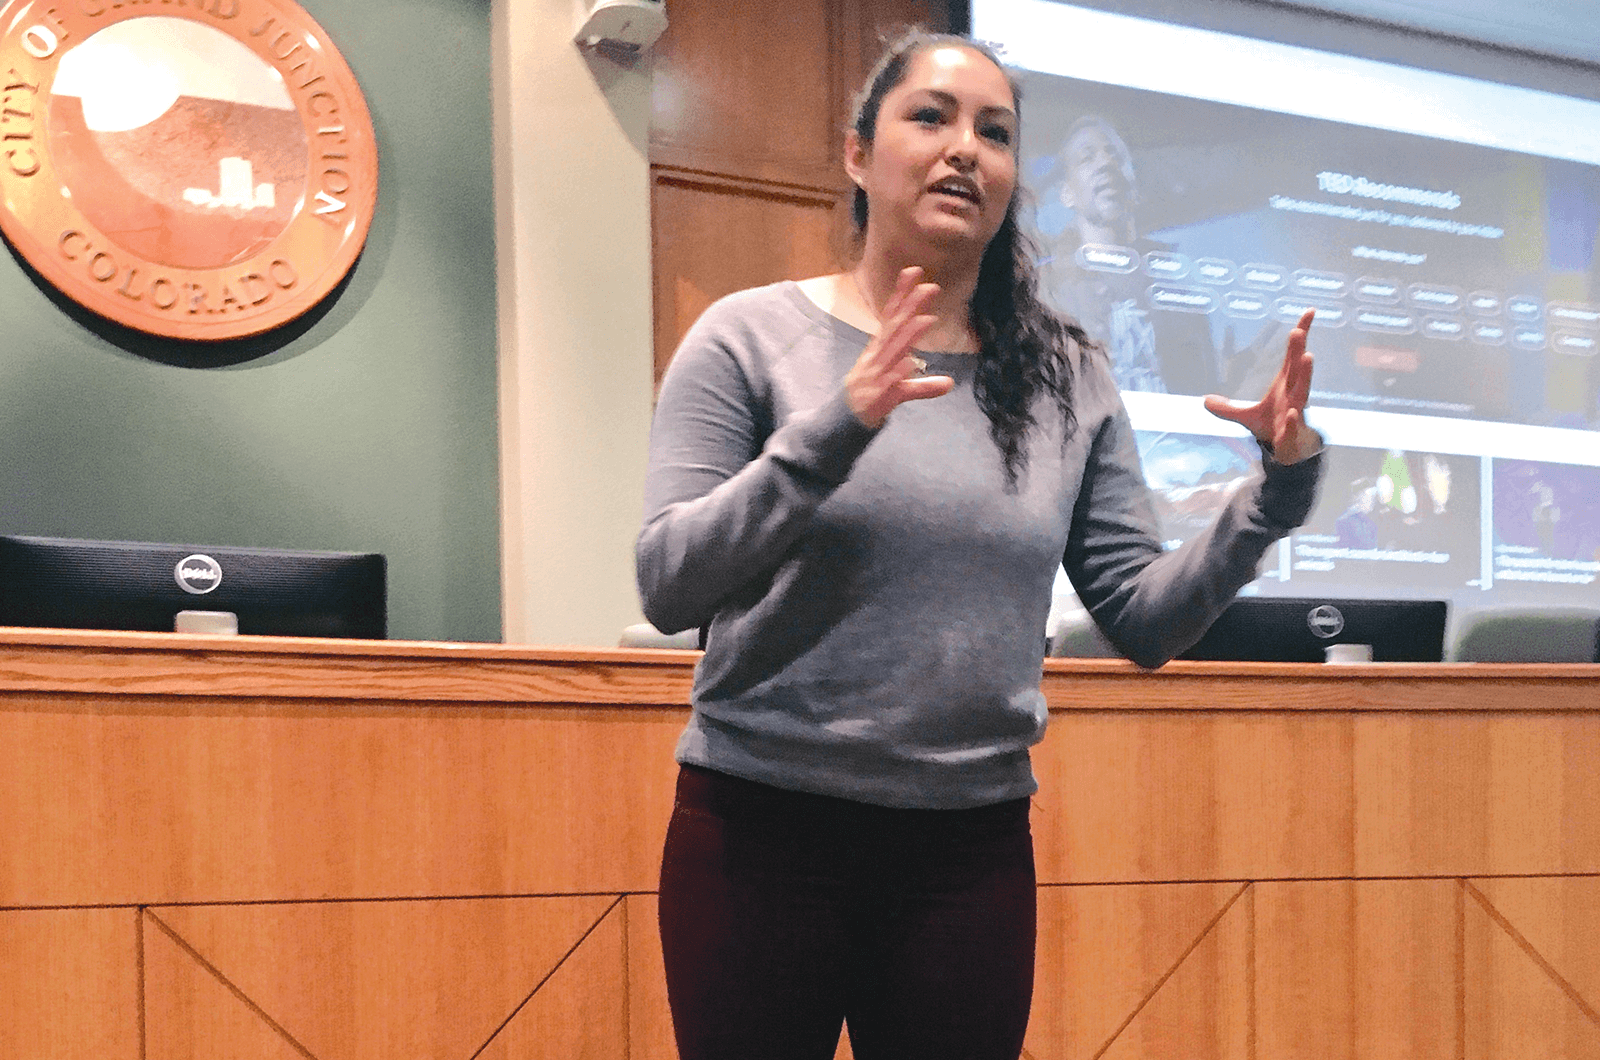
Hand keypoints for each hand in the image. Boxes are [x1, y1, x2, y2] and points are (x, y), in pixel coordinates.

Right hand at [845, 267, 955, 428]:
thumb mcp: (896, 385)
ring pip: (894, 352)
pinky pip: (891, 384)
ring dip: (909, 335)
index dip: (901, 294)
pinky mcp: (879, 397)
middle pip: (895, 328)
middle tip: (930, 287)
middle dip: (911, 307)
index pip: (891, 316)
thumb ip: (922, 382)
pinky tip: (910, 362)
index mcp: (879, 349)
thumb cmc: (870, 395)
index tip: (913, 271)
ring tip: (926, 319)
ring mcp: (877, 376)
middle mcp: (877, 358)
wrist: (843, 421)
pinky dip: (900, 373)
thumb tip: (950, 383)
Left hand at [1203, 309, 1319, 464]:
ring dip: (1305, 375)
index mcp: (1285, 385)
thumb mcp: (1246, 417)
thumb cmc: (1274, 426)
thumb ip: (1226, 408)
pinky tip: (1292, 413)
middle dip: (1298, 350)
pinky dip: (1292, 421)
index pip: (1293, 356)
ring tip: (1308, 357)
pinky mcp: (1291, 433)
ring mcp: (1295, 413)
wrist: (1288, 452)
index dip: (1299, 336)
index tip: (1309, 312)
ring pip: (1302, 392)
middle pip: (1297, 369)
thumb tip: (1204, 400)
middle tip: (1298, 331)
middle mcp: (1293, 395)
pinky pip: (1293, 426)